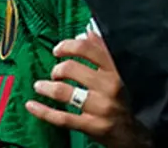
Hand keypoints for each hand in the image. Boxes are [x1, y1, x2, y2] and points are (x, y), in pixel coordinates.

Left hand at [27, 33, 150, 146]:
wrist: (137, 133)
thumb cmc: (125, 98)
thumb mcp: (119, 73)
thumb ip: (103, 52)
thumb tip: (86, 33)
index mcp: (116, 70)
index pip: (88, 49)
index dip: (68, 46)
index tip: (58, 50)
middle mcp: (111, 87)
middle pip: (71, 69)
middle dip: (57, 69)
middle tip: (56, 73)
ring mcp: (102, 107)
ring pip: (65, 92)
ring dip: (47, 87)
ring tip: (40, 85)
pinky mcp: (93, 126)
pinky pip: (62, 118)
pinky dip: (43, 111)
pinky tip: (31, 105)